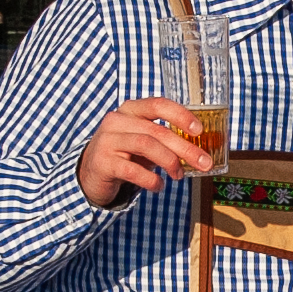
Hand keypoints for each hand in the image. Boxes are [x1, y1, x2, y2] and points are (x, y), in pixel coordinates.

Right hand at [76, 96, 211, 207]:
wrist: (89, 174)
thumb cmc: (124, 155)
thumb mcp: (143, 142)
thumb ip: (165, 141)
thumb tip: (198, 151)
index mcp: (130, 110)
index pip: (158, 105)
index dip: (180, 116)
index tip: (198, 130)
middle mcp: (117, 121)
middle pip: (157, 131)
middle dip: (184, 148)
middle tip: (203, 163)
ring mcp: (107, 140)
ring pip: (146, 146)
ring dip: (169, 162)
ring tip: (178, 175)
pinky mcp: (103, 162)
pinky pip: (133, 170)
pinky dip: (151, 180)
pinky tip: (158, 186)